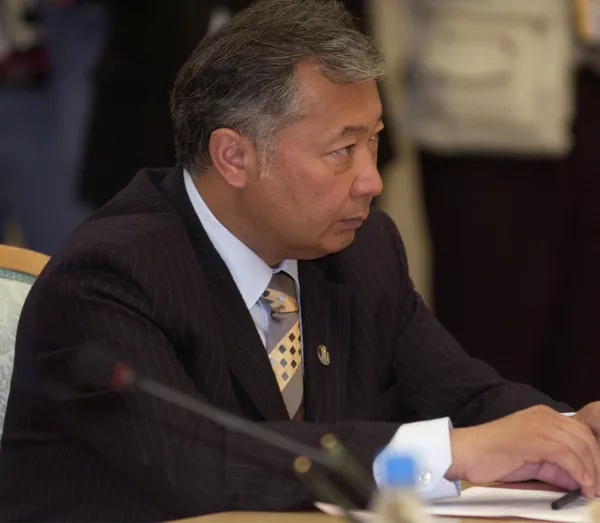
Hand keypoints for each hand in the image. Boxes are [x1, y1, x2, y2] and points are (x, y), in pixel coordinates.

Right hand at [446, 405, 599, 497]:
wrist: (466, 452)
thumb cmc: (492, 456)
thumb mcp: (531, 458)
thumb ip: (555, 464)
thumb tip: (579, 478)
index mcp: (543, 416)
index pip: (582, 432)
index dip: (595, 455)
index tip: (597, 476)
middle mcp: (543, 416)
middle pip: (586, 437)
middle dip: (597, 464)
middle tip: (597, 487)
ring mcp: (537, 425)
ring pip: (579, 445)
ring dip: (591, 471)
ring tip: (591, 490)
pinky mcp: (531, 439)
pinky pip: (566, 455)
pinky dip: (579, 473)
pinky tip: (581, 485)